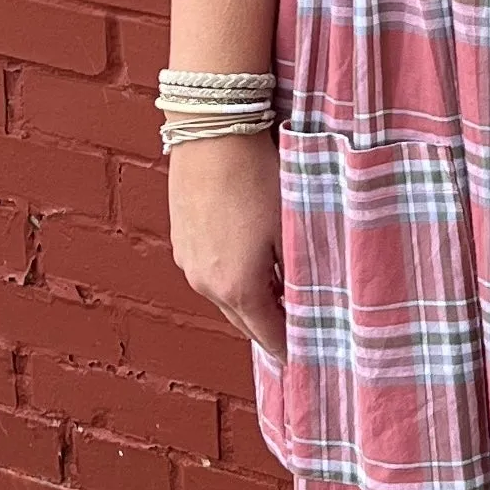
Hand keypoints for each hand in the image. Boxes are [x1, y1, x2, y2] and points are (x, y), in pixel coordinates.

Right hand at [167, 132, 286, 361]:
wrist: (213, 134)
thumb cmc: (258, 179)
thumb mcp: (290, 228)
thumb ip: (298, 271)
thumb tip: (309, 298)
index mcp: (237, 288)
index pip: (268, 334)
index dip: (289, 346)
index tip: (305, 355)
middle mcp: (206, 284)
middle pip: (243, 321)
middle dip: (269, 326)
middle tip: (295, 328)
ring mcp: (188, 263)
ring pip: (223, 297)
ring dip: (249, 301)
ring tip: (278, 291)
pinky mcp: (181, 242)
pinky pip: (208, 273)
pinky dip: (229, 278)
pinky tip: (249, 260)